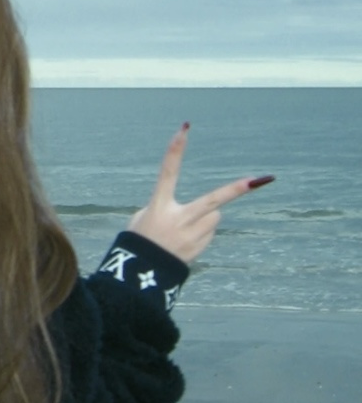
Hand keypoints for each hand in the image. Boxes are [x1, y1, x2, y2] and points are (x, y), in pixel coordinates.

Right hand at [127, 124, 273, 264]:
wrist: (141, 273)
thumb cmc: (140, 239)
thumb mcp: (143, 218)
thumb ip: (170, 208)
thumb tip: (203, 212)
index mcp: (159, 206)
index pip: (168, 172)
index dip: (175, 150)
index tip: (185, 129)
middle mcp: (178, 219)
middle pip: (213, 200)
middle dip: (237, 190)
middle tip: (262, 179)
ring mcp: (191, 235)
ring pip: (213, 216)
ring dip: (204, 218)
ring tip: (183, 230)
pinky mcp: (199, 247)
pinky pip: (209, 231)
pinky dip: (200, 233)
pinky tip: (183, 242)